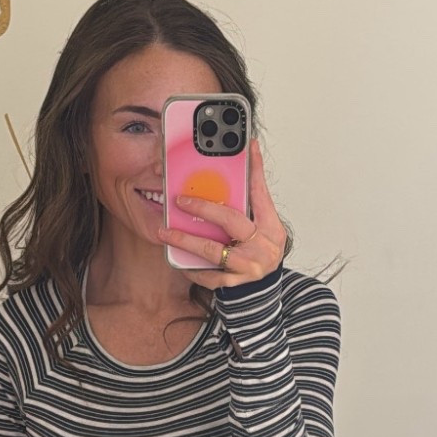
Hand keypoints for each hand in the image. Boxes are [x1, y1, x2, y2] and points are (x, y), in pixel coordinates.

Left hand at [156, 139, 286, 284]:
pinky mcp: (235, 283)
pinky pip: (209, 275)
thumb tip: (248, 158)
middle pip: (231, 221)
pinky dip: (192, 267)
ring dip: (187, 240)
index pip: (260, 194)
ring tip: (165, 233)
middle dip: (203, 209)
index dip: (254, 171)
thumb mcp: (263, 225)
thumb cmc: (260, 250)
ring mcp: (249, 266)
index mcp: (271, 227)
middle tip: (180, 200)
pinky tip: (178, 259)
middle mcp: (263, 246)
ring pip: (213, 251)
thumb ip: (252, 201)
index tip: (245, 148)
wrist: (264, 288)